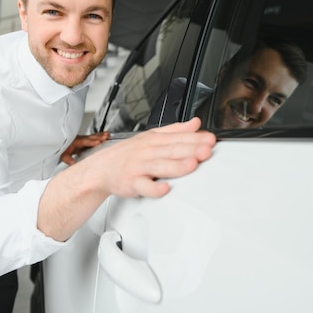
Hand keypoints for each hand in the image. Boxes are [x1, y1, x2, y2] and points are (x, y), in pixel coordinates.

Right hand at [38, 117, 216, 240]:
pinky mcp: (132, 183)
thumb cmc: (129, 154)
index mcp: (155, 140)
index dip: (195, 139)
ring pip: (160, 166)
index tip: (210, 140)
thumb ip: (176, 130)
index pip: (178, 138)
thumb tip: (196, 123)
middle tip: (207, 150)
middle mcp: (148, 152)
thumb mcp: (152, 136)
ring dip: (176, 166)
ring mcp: (140, 167)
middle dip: (190, 150)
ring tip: (192, 165)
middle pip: (172, 150)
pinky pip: (143, 186)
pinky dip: (154, 188)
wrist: (101, 168)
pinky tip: (165, 188)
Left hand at [60, 132, 110, 165]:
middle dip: (98, 137)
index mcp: (75, 142)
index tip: (97, 142)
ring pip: (93, 136)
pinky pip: (93, 137)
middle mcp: (80, 139)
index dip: (91, 142)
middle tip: (105, 137)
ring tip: (107, 135)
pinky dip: (100, 135)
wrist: (60, 144)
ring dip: (100, 135)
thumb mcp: (63, 155)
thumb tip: (73, 163)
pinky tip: (105, 135)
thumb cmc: (63, 150)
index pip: (84, 142)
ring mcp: (83, 138)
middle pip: (90, 138)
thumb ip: (68, 159)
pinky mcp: (86, 140)